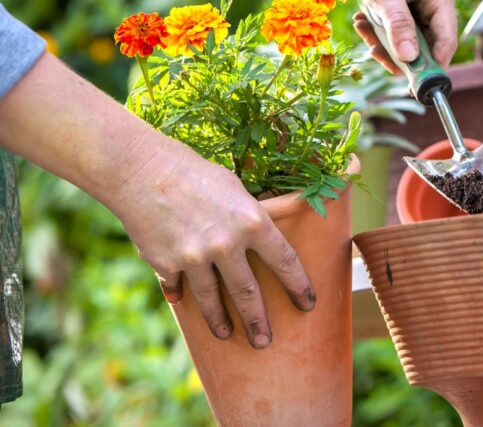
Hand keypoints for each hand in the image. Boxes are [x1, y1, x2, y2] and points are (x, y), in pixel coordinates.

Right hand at [119, 143, 315, 347]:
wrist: (144, 171)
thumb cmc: (195, 173)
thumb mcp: (235, 189)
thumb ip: (248, 218)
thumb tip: (260, 240)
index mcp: (253, 222)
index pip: (285, 262)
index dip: (298, 286)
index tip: (307, 303)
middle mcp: (227, 244)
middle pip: (248, 293)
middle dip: (259, 322)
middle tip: (265, 341)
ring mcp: (196, 258)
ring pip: (212, 300)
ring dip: (220, 322)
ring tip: (227, 334)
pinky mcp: (167, 265)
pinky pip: (178, 288)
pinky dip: (180, 295)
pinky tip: (182, 303)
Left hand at [239, 0, 457, 70]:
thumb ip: (399, 25)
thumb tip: (411, 58)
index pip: (447, 40)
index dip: (433, 65)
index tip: (412, 85)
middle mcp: (435, 2)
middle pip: (427, 45)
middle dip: (400, 53)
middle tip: (374, 53)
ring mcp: (421, 5)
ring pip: (409, 41)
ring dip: (385, 42)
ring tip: (364, 29)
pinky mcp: (406, 7)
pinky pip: (397, 31)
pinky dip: (379, 32)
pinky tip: (363, 21)